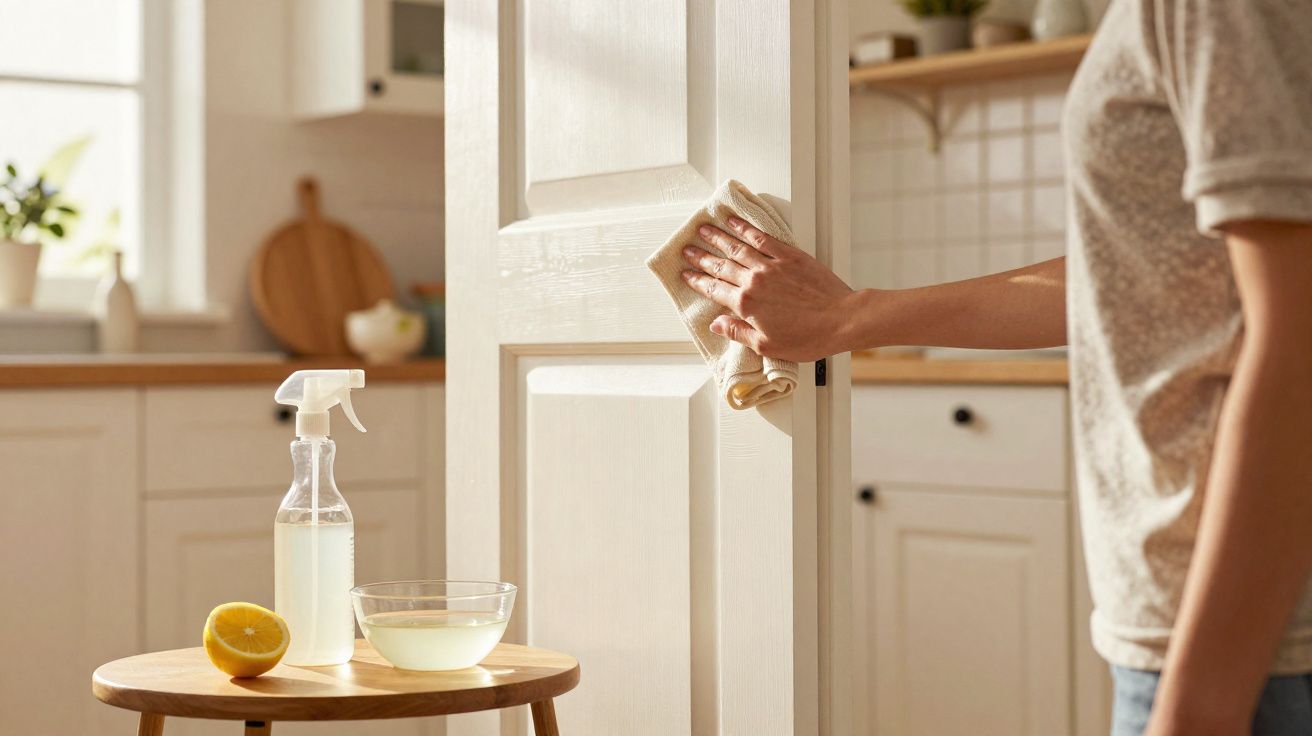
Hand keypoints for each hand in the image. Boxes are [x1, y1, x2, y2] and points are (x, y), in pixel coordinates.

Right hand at [680, 216, 857, 361]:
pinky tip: (735, 222)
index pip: (713, 289)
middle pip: (720, 265)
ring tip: (703, 229)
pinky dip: (746, 228)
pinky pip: (762, 238)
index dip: (697, 281)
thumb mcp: (768, 345)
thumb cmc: (809, 337)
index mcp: (746, 304)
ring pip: (737, 246)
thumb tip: (717, 324)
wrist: (841, 319)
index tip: (685, 274)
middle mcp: (754, 281)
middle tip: (687, 249)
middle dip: (701, 257)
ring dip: (717, 237)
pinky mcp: (789, 255)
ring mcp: (771, 265)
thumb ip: (738, 332)